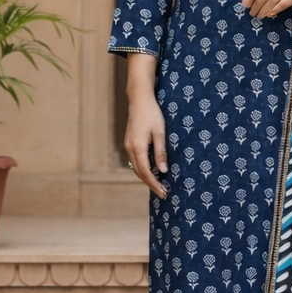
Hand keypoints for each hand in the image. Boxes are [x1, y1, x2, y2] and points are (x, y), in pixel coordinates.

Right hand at [124, 54, 168, 197]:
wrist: (139, 99)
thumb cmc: (152, 113)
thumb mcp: (160, 132)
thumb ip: (161, 152)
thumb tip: (163, 171)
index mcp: (138, 146)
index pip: (146, 172)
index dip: (154, 184)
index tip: (164, 192)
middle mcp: (130, 148)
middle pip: (139, 172)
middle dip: (151, 184)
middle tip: (163, 193)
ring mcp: (128, 145)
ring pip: (136, 167)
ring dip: (146, 177)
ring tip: (159, 185)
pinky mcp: (129, 142)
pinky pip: (135, 160)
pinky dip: (143, 169)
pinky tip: (152, 171)